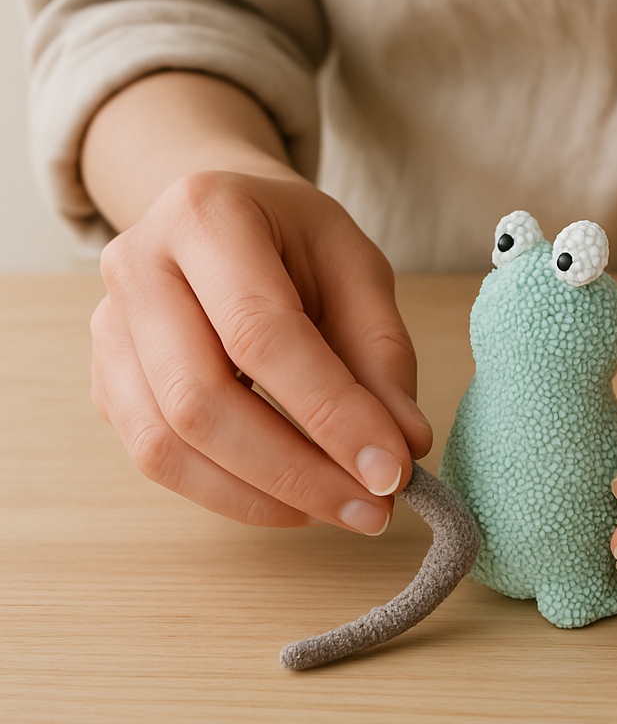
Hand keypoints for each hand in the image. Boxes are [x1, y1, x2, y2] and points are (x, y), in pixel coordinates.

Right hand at [90, 169, 431, 531]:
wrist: (224, 217)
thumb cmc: (295, 238)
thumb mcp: (358, 268)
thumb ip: (382, 353)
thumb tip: (404, 444)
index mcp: (207, 216)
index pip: (263, 334)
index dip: (330, 412)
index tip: (392, 469)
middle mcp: (137, 267)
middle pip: (200, 400)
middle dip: (296, 471)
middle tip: (375, 507)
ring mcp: (109, 327)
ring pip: (165, 444)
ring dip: (261, 496)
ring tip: (341, 507)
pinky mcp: (105, 379)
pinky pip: (155, 458)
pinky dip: (230, 493)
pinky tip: (292, 497)